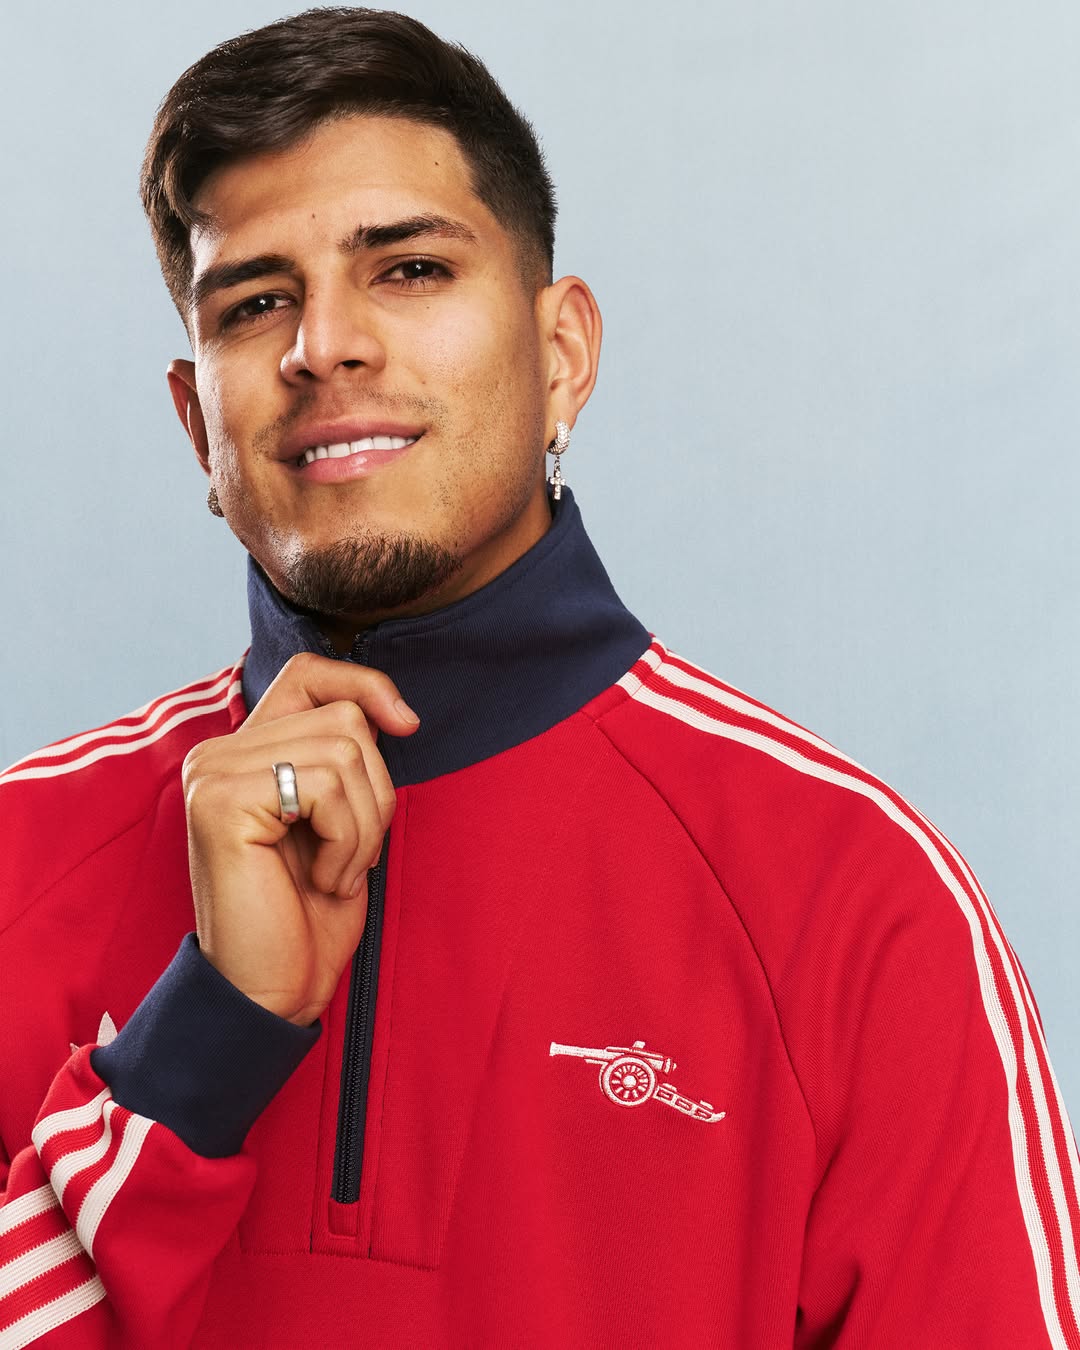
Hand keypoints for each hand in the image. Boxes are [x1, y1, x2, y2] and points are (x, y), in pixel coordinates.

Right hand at [181, 652, 419, 1025]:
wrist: (270, 991)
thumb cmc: (308, 914)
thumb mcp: (341, 821)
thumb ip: (346, 760)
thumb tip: (396, 713)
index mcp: (243, 751)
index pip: (310, 672)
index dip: (365, 684)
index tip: (406, 725)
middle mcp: (218, 753)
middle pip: (344, 718)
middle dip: (376, 792)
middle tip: (352, 853)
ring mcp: (213, 774)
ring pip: (345, 750)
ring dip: (365, 824)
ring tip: (335, 870)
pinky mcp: (221, 802)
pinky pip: (327, 788)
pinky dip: (348, 841)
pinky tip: (321, 880)